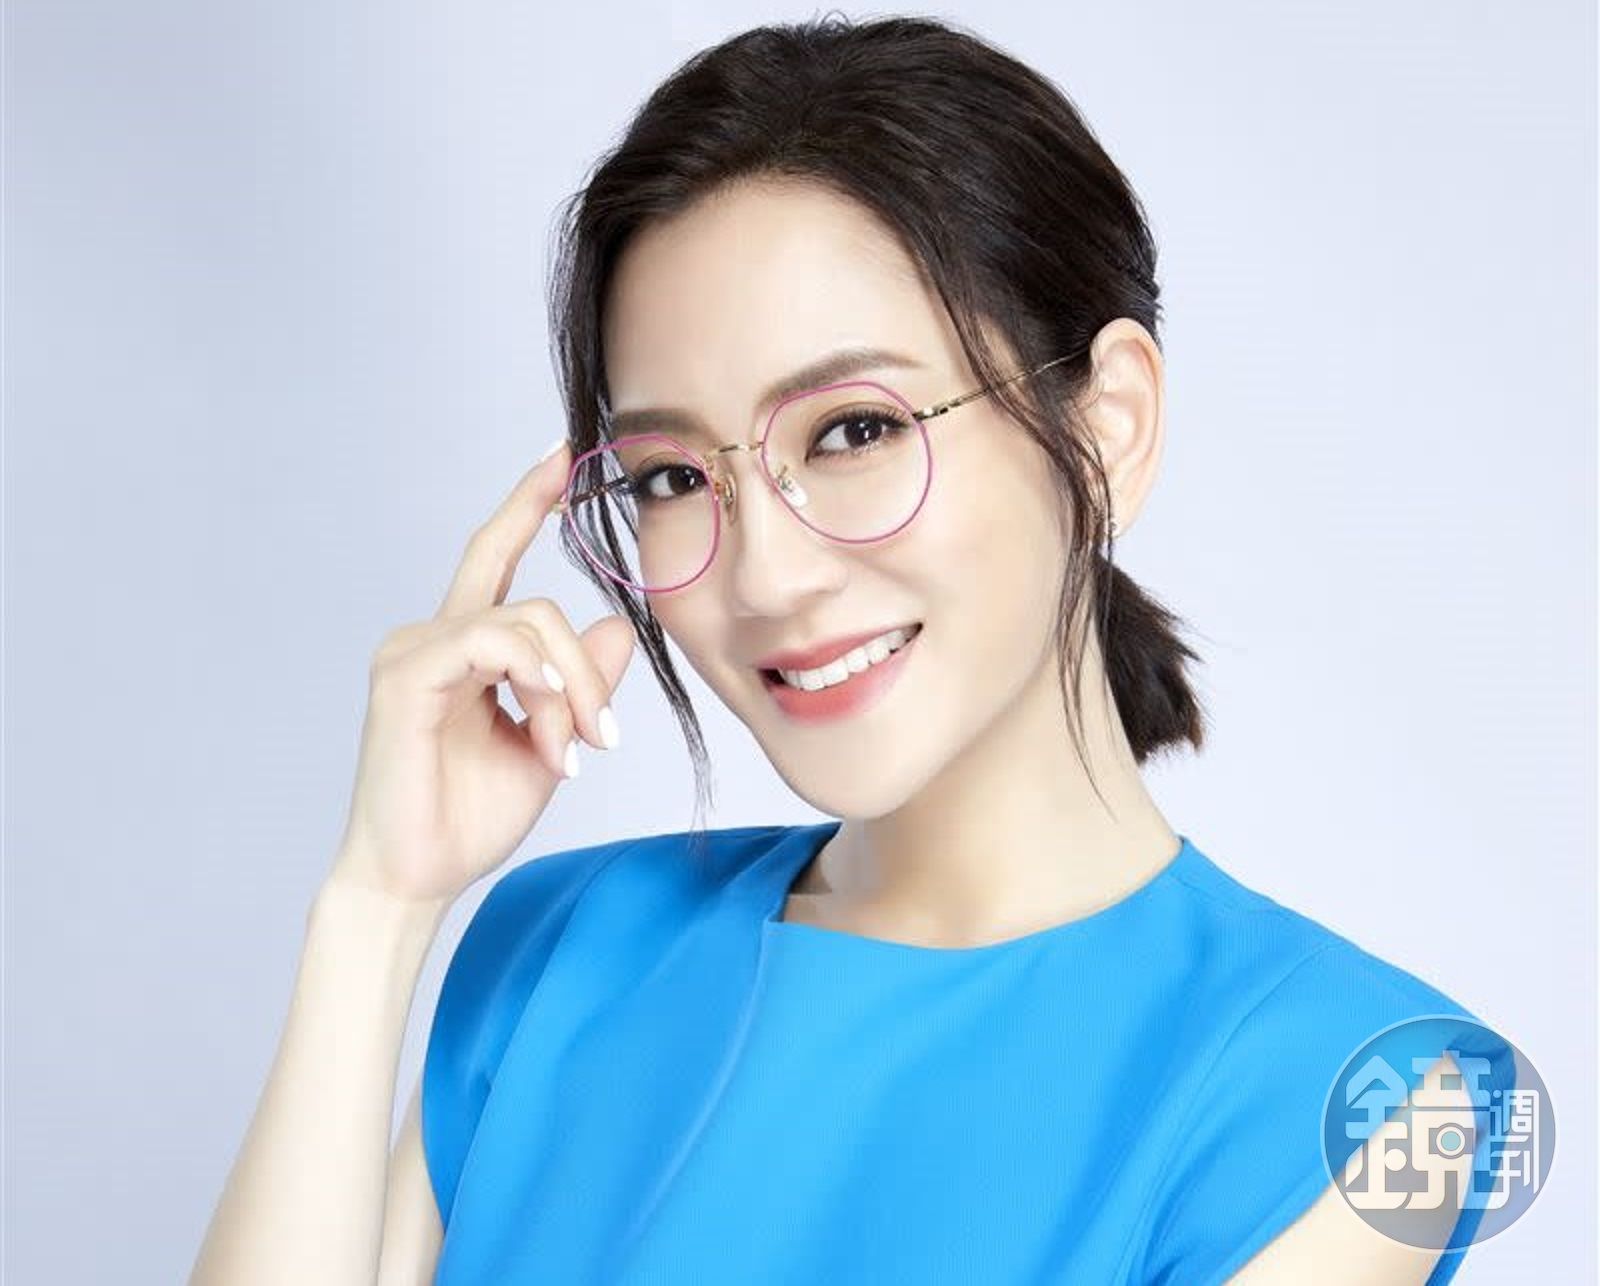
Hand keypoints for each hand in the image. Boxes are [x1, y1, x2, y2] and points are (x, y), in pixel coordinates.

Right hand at [327, 441, 634, 905]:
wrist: (416, 878)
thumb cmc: (469, 816)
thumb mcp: (551, 740)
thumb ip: (582, 683)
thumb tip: (617, 625)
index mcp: (462, 647)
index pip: (497, 554)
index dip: (527, 501)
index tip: (563, 452)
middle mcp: (432, 637)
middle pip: (532, 599)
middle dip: (587, 659)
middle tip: (609, 733)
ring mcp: (413, 651)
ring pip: (527, 622)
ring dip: (570, 689)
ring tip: (574, 751)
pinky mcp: (404, 675)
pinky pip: (493, 643)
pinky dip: (538, 679)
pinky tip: (550, 722)